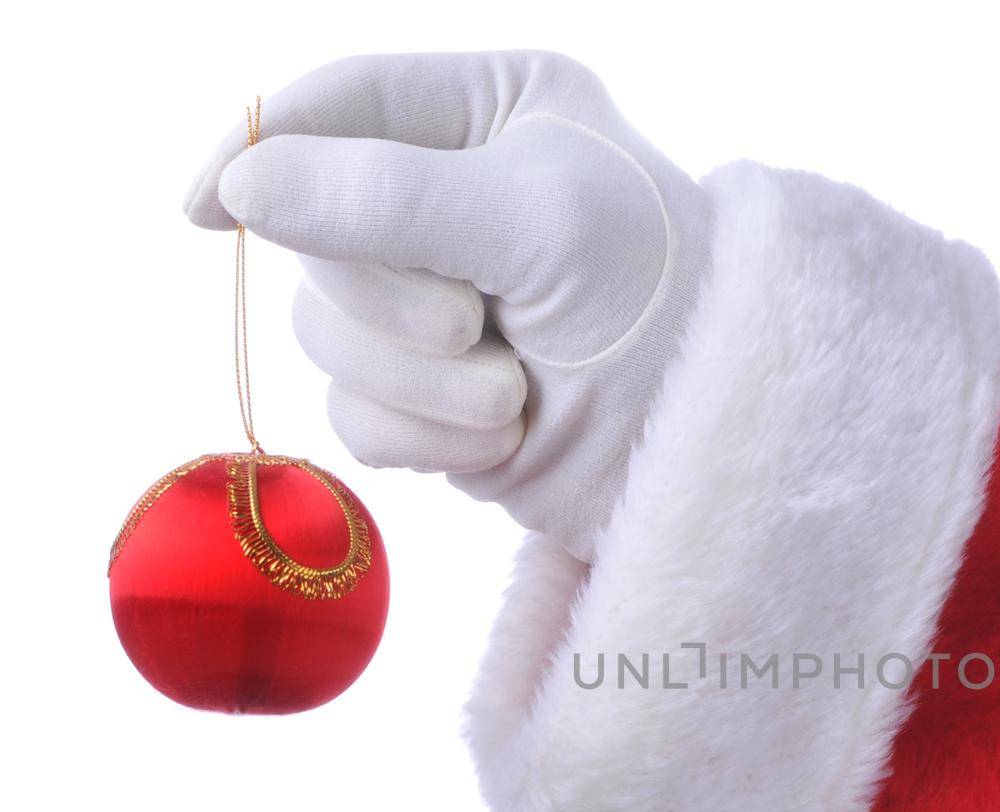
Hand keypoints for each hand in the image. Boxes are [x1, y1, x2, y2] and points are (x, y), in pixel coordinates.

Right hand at [184, 51, 711, 561]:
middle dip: (394, 304)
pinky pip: (360, 419)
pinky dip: (427, 440)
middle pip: (317, 237)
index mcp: (487, 113)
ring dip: (417, 385)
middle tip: (481, 326)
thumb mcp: (537, 223)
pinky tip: (504, 441)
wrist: (714, 444)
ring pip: (328, 340)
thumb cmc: (659, 304)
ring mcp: (438, 301)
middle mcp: (452, 197)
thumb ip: (387, 196)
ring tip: (512, 398)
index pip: (337, 104)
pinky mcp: (436, 397)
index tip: (208, 207)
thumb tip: (243, 185)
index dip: (262, 150)